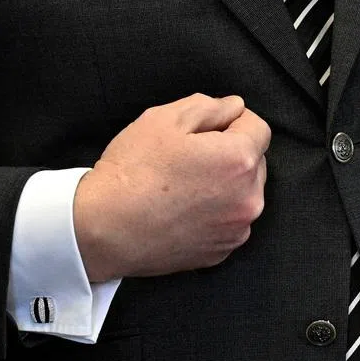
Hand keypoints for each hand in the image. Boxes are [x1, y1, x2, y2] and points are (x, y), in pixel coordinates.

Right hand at [73, 92, 270, 281]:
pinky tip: (183, 208)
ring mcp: (235, 231)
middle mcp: (248, 199)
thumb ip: (212, 107)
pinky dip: (215, 212)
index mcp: (241, 160)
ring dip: (226, 183)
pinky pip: (228, 221)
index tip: (203, 131)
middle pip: (254, 161)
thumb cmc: (133, 170)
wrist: (101, 229)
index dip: (231, 122)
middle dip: (231, 152)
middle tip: (190, 156)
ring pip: (243, 192)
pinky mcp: (219, 253)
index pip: (258, 127)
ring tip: (184, 184)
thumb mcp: (167, 118)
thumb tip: (235, 108)